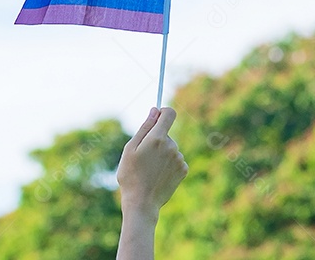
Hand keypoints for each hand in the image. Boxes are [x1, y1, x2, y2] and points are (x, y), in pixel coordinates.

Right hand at [117, 107, 187, 222]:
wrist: (142, 203)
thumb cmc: (131, 175)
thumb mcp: (130, 149)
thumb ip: (144, 127)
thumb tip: (155, 111)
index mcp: (157, 138)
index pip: (169, 113)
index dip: (163, 112)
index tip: (156, 117)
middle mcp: (172, 146)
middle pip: (166, 133)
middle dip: (156, 139)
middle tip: (143, 157)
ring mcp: (179, 159)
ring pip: (170, 148)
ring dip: (162, 153)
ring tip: (150, 169)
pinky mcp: (184, 170)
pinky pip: (175, 159)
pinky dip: (168, 164)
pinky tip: (158, 175)